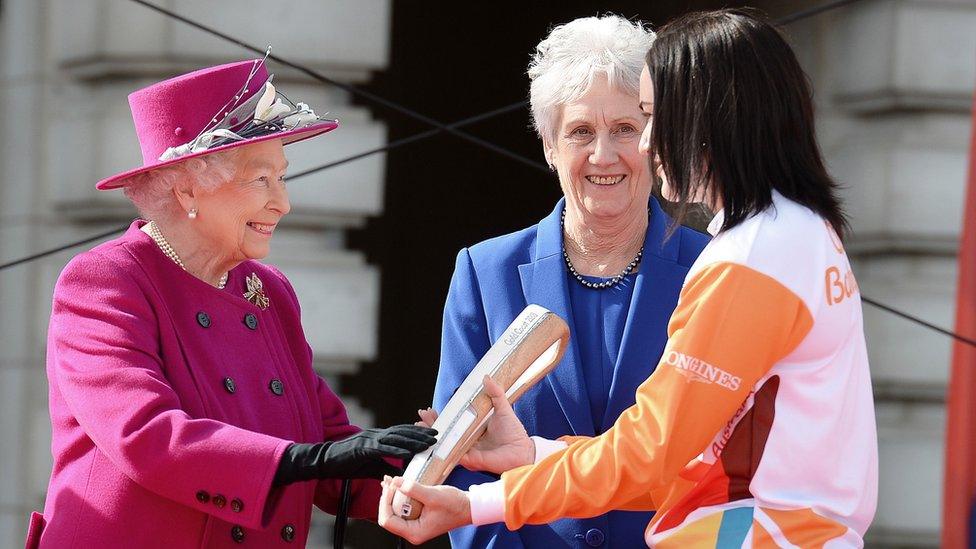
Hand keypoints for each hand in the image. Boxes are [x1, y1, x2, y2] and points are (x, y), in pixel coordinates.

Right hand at [273, 425, 437, 484]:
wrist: (324, 463)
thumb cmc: (347, 464)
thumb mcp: (371, 467)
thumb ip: (387, 468)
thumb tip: (402, 474)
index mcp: (378, 438)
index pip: (402, 433)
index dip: (418, 433)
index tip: (433, 435)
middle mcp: (376, 435)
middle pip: (402, 432)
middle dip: (420, 433)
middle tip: (437, 435)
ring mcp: (369, 439)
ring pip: (395, 438)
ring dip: (413, 440)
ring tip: (428, 443)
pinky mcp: (362, 447)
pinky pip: (382, 448)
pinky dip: (396, 449)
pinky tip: (407, 451)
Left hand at [378, 475, 470, 544]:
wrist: (468, 507)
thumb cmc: (456, 506)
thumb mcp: (433, 496)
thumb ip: (413, 489)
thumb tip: (397, 483)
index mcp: (414, 532)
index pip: (388, 520)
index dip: (385, 503)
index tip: (390, 488)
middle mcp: (412, 531)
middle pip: (389, 516)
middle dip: (387, 497)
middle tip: (390, 482)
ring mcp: (414, 524)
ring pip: (395, 510)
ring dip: (392, 495)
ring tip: (392, 481)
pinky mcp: (417, 517)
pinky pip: (403, 507)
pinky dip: (399, 496)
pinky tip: (398, 485)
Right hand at [418, 376, 534, 474]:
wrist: (522, 450)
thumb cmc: (514, 432)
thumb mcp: (503, 408)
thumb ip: (495, 393)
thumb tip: (486, 377)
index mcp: (474, 427)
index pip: (454, 420)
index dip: (442, 415)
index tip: (431, 408)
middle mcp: (469, 439)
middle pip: (447, 431)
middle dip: (433, 424)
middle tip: (422, 416)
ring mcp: (468, 450)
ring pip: (446, 443)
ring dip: (434, 435)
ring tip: (422, 426)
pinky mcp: (470, 460)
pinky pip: (454, 455)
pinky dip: (444, 449)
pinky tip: (435, 441)